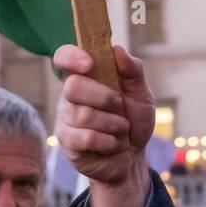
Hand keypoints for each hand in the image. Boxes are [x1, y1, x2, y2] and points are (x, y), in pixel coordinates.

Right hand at [54, 44, 154, 206]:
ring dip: (112, 123)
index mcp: (86, 77)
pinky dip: (106, 140)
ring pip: (83, 115)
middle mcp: (70, 96)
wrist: (133, 156)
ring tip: (121, 129)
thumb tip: (117, 50)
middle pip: (73, 86)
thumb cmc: (133, 121)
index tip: (89, 65)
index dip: (71, 57)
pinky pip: (85, 137)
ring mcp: (66, 120)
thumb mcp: (141, 94)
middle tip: (119, 106)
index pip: (64, 57)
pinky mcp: (68, 142)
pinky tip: (113, 144)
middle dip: (104, 97)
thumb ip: (133, 70)